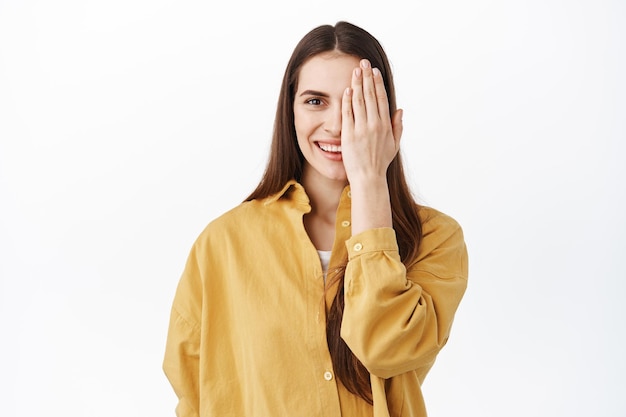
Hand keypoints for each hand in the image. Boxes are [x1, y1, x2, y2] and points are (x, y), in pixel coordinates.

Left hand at [341, 59, 402, 183]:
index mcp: (385, 125)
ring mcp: (361, 129)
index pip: (381, 98)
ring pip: (358, 101)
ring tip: (354, 71)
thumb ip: (398, 126)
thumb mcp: (394, 145)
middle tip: (363, 62)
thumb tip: (400, 110)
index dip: (377, 83)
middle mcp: (374, 125)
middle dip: (366, 77)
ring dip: (356, 84)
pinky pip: (347, 114)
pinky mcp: (349, 135)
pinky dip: (347, 101)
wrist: (368, 178)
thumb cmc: (380, 163)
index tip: (374, 71)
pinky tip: (347, 90)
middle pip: (370, 95)